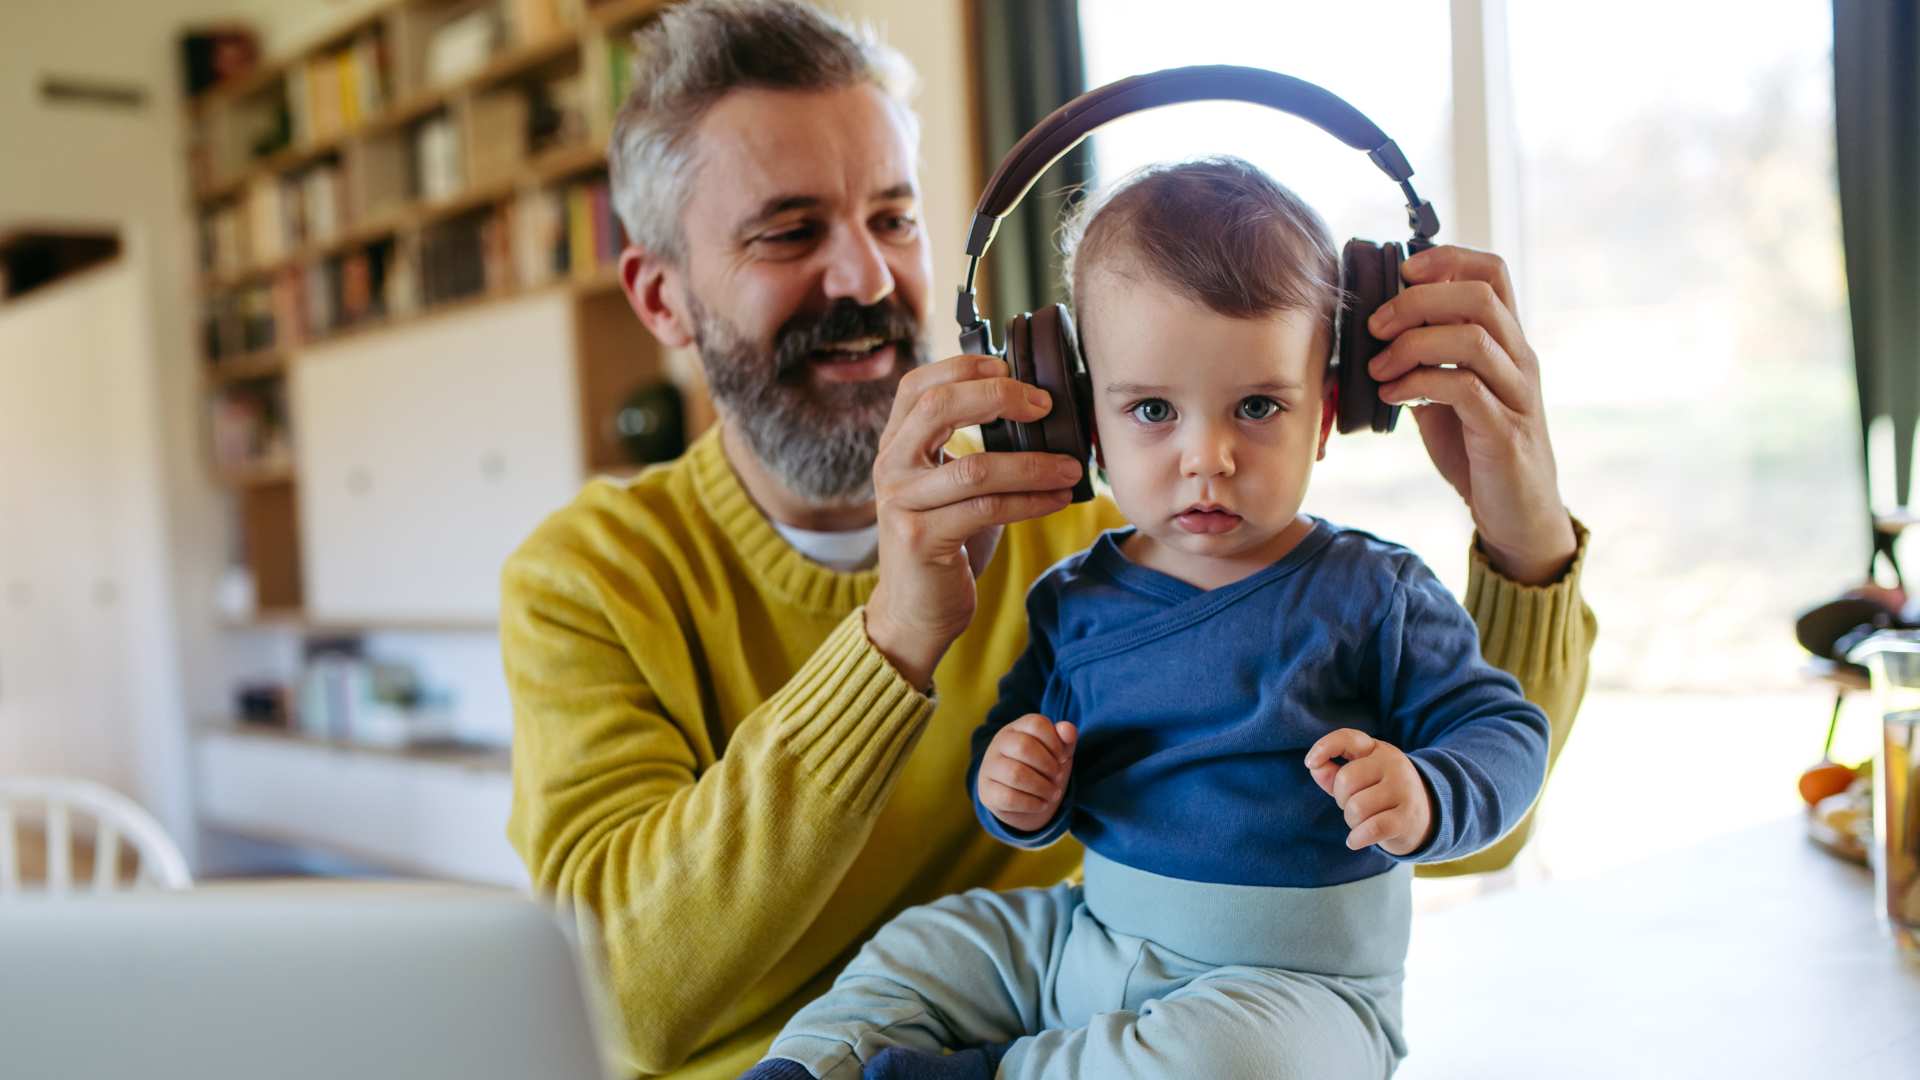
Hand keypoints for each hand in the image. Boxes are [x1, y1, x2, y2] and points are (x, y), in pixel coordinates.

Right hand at [865, 356, 1082, 688]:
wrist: (915, 609)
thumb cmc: (945, 541)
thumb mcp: (951, 484)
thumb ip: (973, 446)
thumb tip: (1040, 410)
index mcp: (896, 445)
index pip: (917, 384)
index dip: (963, 366)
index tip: (1009, 365)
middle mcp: (891, 467)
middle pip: (937, 407)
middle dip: (998, 396)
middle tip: (1045, 404)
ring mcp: (901, 503)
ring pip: (974, 468)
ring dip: (1032, 464)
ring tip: (1071, 466)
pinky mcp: (921, 539)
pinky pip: (987, 509)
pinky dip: (1031, 501)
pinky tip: (1059, 499)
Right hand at [977, 714, 1076, 832]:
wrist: (1025, 803)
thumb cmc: (1043, 769)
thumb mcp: (1058, 753)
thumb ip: (1065, 740)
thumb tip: (1068, 729)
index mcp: (1017, 728)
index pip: (1036, 724)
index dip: (1055, 742)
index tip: (1063, 757)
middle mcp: (999, 744)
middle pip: (1023, 747)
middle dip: (1048, 765)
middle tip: (1058, 777)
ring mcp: (990, 768)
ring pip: (1016, 774)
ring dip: (1042, 787)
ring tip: (1054, 793)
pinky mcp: (987, 793)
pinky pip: (1009, 798)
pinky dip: (1032, 804)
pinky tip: (1041, 804)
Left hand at [1304, 728, 1433, 855]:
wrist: (1426, 816)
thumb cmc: (1381, 795)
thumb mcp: (1360, 779)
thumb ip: (1333, 773)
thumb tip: (1314, 767)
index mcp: (1377, 750)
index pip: (1348, 738)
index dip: (1325, 747)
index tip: (1310, 762)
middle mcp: (1392, 764)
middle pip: (1346, 780)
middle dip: (1341, 799)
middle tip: (1353, 805)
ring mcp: (1403, 789)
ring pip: (1356, 807)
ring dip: (1351, 821)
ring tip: (1362, 821)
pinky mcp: (1407, 817)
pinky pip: (1372, 828)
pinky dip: (1357, 838)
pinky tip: (1354, 841)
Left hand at [1365, 245, 1577, 585]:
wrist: (1518, 514)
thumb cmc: (1479, 451)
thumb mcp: (1446, 397)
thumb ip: (1423, 363)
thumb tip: (1373, 337)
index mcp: (1506, 341)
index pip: (1492, 272)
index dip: (1448, 258)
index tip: (1402, 271)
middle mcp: (1519, 359)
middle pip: (1479, 296)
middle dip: (1417, 301)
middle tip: (1375, 326)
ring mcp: (1517, 394)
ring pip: (1474, 338)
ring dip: (1413, 345)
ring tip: (1378, 369)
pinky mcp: (1505, 431)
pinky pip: (1465, 389)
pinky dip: (1420, 384)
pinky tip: (1393, 397)